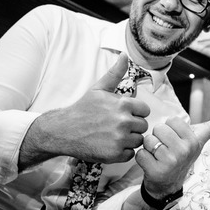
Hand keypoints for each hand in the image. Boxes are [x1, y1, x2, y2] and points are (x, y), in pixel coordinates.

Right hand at [25, 54, 151, 165]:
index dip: (135, 112)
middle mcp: (124, 122)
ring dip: (129, 140)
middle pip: (143, 126)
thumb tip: (124, 55)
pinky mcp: (115, 154)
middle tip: (116, 126)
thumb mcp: (99, 89)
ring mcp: (120, 139)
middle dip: (133, 126)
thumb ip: (115, 73)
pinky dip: (122, 152)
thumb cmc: (83, 109)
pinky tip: (110, 145)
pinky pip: (130, 154)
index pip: (145, 110)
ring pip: (138, 140)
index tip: (123, 114)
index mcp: (123, 104)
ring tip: (113, 136)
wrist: (64, 130)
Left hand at [136, 115, 209, 196]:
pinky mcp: (156, 170)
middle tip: (164, 149)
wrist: (168, 185)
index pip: (172, 120)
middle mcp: (184, 151)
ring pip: (149, 140)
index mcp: (193, 141)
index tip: (175, 139)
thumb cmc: (181, 159)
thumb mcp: (197, 143)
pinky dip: (142, 158)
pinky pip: (140, 153)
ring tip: (157, 156)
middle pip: (159, 128)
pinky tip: (151, 164)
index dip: (170, 129)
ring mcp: (170, 162)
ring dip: (149, 148)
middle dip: (158, 137)